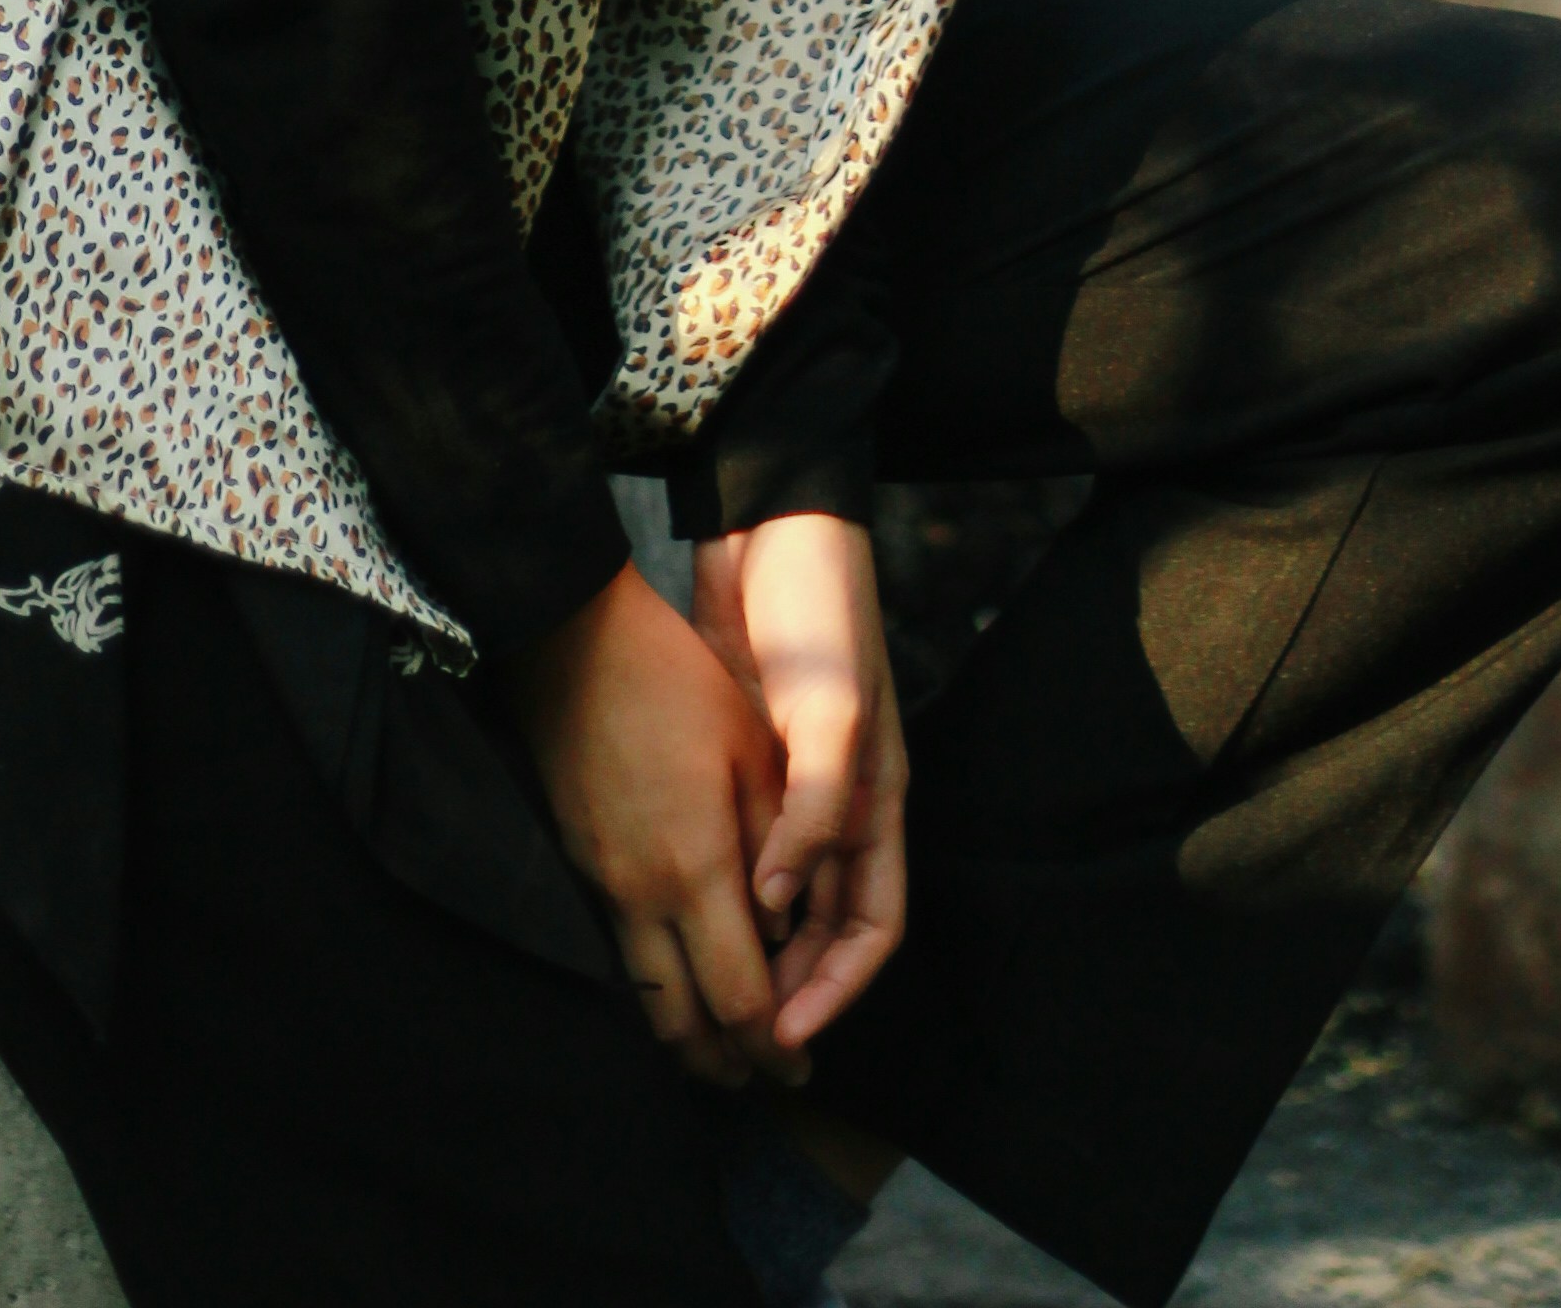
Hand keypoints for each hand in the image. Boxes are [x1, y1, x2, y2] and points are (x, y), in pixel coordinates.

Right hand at [512, 559, 791, 1085]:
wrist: (572, 645)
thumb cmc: (677, 684)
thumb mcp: (752, 751)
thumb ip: (775, 847)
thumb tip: (785, 926)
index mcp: (696, 868)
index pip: (740, 997)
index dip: (774, 1045)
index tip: (800, 1067)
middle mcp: (642, 897)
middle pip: (685, 1025)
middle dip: (730, 1063)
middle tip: (766, 1077)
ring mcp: (601, 889)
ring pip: (644, 1004)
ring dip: (687, 1040)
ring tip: (725, 1052)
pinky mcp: (578, 872)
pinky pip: (618, 964)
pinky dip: (652, 997)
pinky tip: (677, 991)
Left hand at [693, 511, 911, 1051]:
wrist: (767, 523)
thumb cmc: (818, 610)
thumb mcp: (833, 708)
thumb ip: (815, 807)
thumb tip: (775, 901)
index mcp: (878, 797)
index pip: (873, 925)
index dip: (838, 987)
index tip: (787, 1029)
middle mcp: (839, 803)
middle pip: (825, 927)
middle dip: (794, 988)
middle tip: (737, 1037)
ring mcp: (791, 784)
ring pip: (780, 900)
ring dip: (756, 952)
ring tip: (706, 998)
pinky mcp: (744, 762)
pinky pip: (740, 852)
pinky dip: (722, 895)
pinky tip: (682, 917)